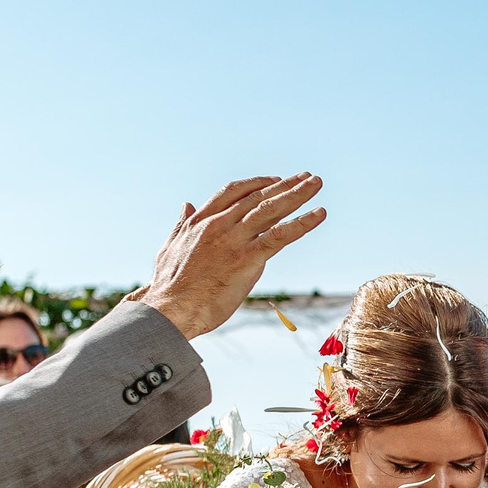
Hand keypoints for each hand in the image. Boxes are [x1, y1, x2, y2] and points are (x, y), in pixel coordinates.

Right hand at [137, 175, 326, 338]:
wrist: (170, 311)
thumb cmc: (168, 287)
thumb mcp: (169, 247)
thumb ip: (181, 225)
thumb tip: (186, 204)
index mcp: (200, 221)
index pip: (233, 192)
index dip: (256, 183)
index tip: (274, 179)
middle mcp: (219, 225)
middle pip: (257, 196)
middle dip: (285, 184)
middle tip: (307, 176)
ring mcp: (234, 240)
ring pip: (271, 210)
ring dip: (298, 194)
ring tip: (317, 183)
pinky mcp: (247, 259)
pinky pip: (280, 236)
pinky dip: (302, 223)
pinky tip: (319, 214)